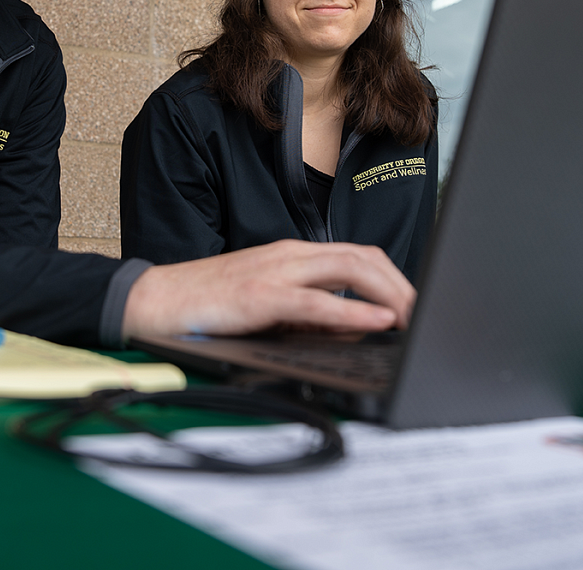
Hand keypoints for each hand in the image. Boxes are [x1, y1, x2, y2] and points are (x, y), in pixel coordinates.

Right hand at [121, 240, 415, 339]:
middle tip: (428, 312)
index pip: (357, 257)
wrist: (155, 302)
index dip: (394, 278)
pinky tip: (379, 320)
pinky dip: (355, 309)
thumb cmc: (208, 306)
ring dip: (390, 293)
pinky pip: (317, 300)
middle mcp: (289, 255)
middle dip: (403, 284)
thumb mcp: (268, 308)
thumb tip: (358, 326)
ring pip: (349, 269)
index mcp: (291, 256)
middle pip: (363, 258)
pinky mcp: (260, 294)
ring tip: (414, 314)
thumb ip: (310, 314)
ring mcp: (275, 271)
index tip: (416, 304)